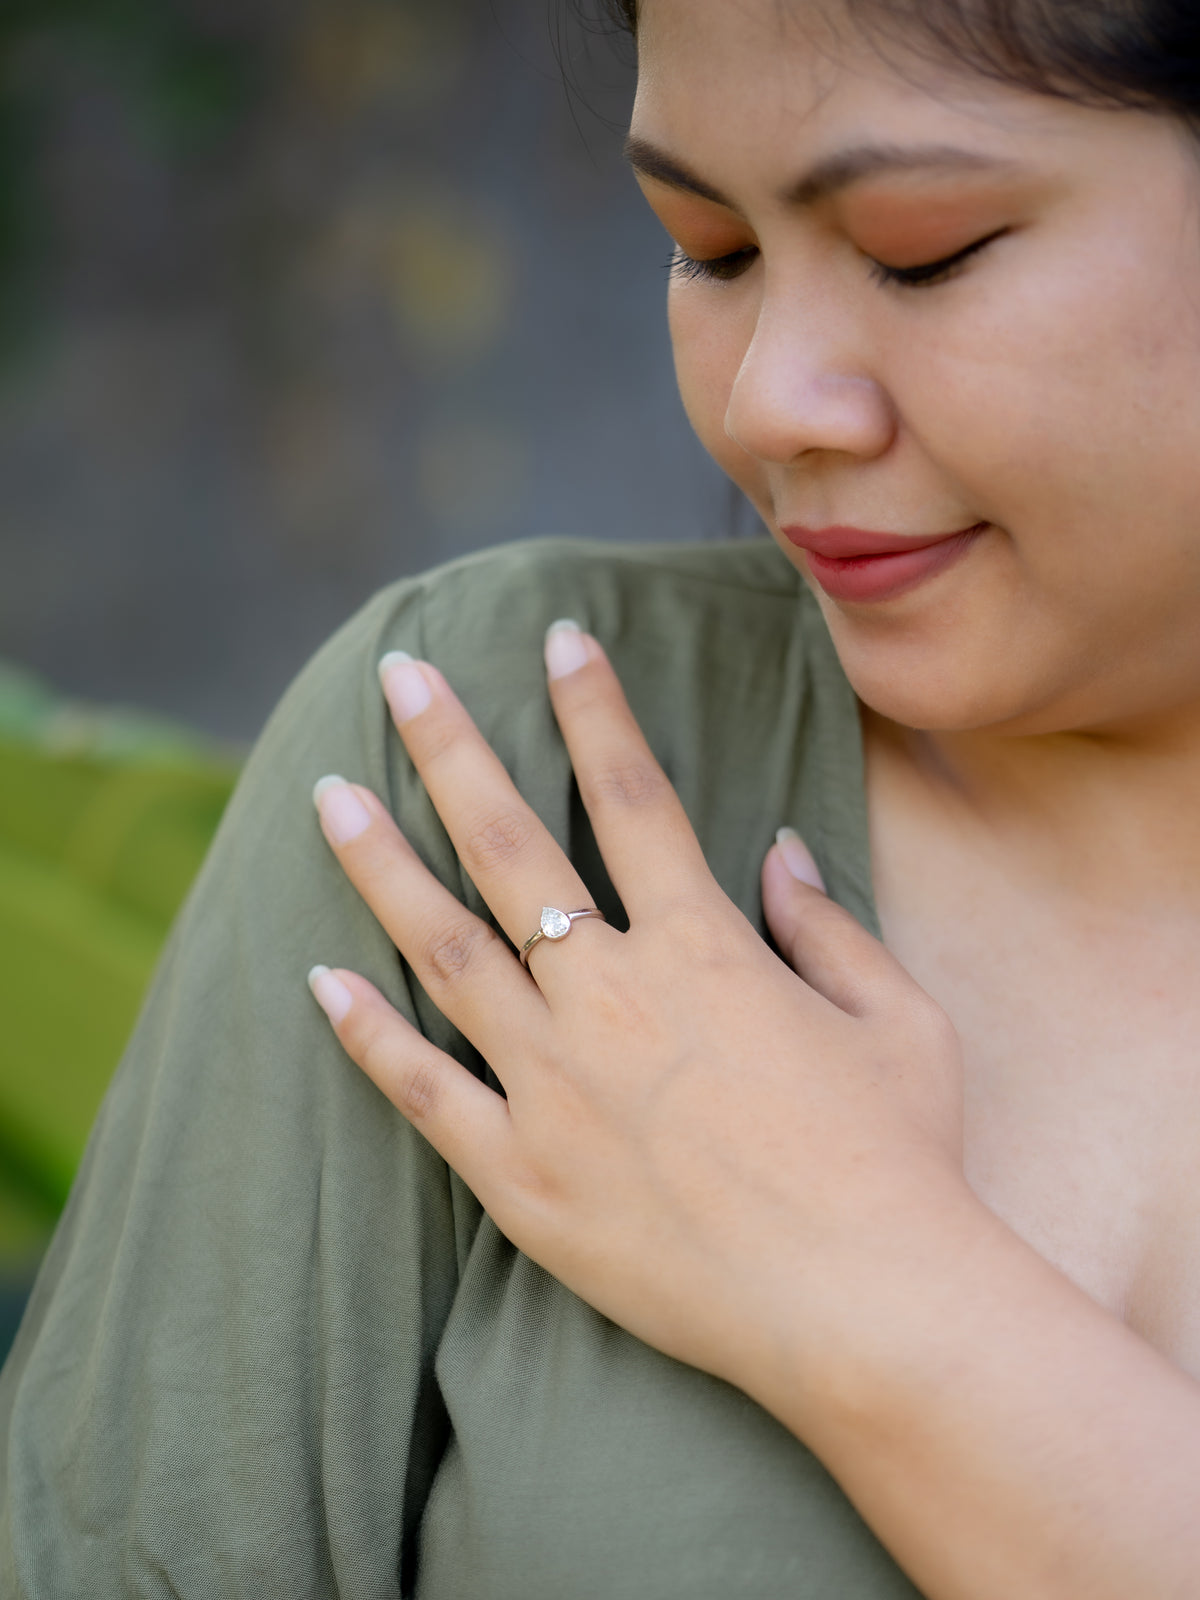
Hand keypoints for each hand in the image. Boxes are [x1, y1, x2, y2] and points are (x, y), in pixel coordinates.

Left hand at [308, 623, 965, 1404]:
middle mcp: (611, 996)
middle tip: (399, 675)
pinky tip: (319, 980)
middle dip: (450, 748)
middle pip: (509, 844)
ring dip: (380, 864)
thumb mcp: (898, 1017)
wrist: (868, 1304)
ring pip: (443, 948)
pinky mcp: (522, 1175)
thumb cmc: (901, 1158)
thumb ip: (827, 925)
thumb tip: (778, 851)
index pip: (632, 793)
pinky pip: (423, 1091)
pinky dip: (367, 1035)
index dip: (592, 707)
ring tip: (327, 795)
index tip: (556, 638)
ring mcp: (554, 1085)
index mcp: (703, 947)